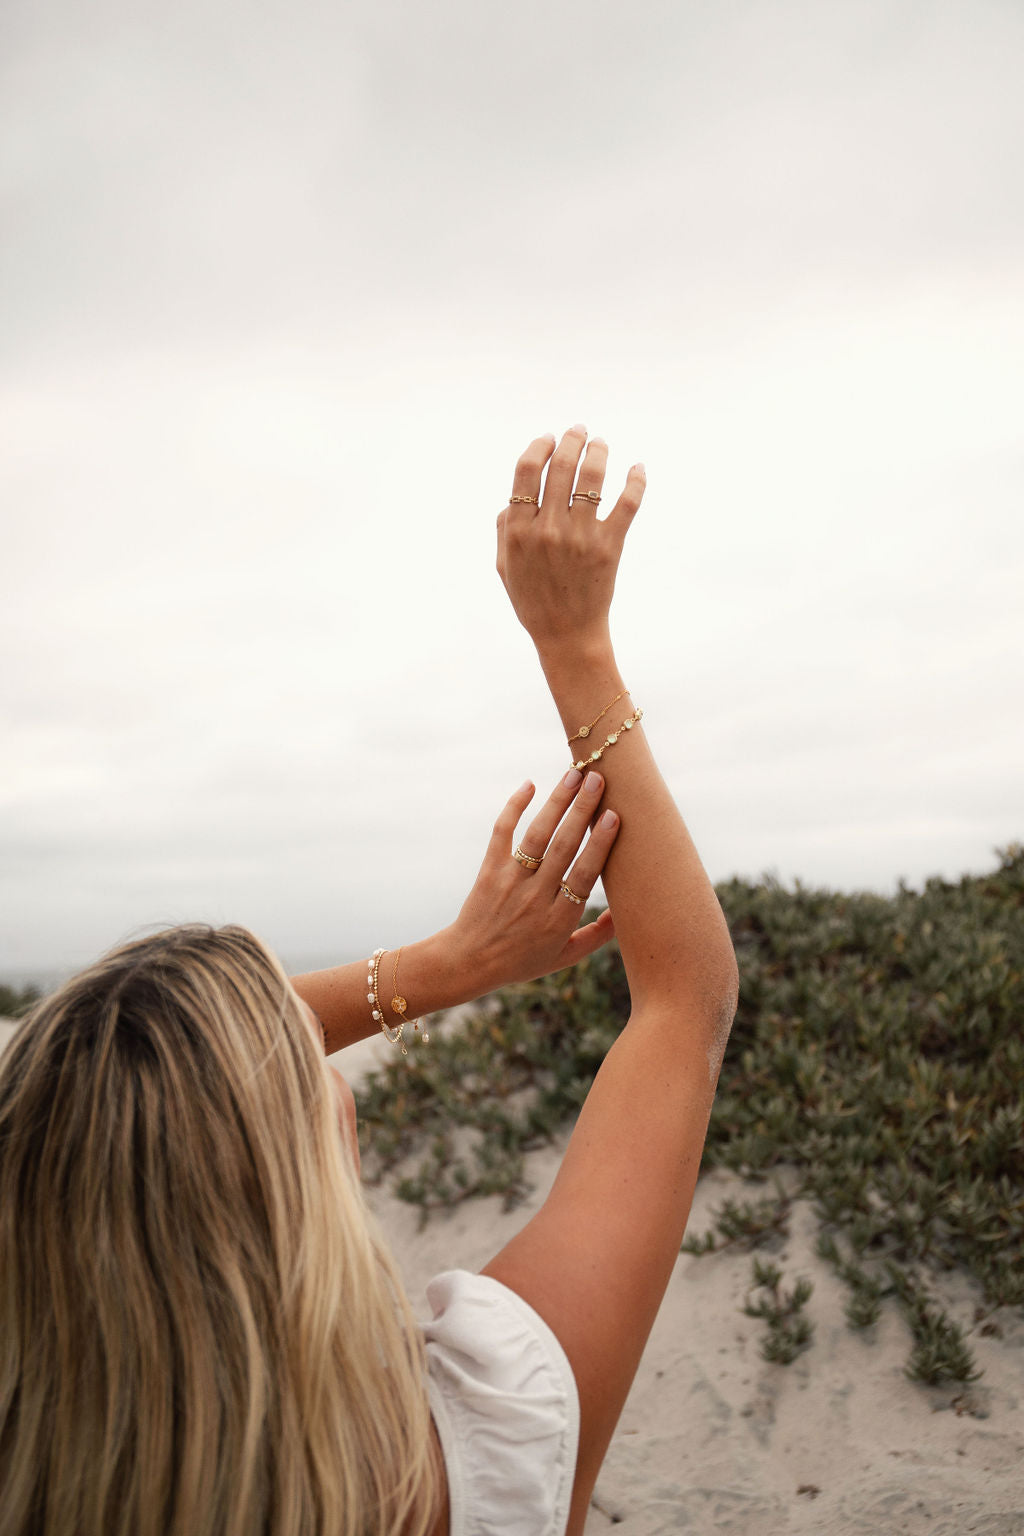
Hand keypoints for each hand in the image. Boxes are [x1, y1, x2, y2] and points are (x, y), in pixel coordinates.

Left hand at [446, 769, 619, 995]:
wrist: (468, 962)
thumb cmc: (522, 960)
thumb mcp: (564, 957)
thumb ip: (597, 935)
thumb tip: (624, 911)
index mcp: (559, 919)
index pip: (583, 875)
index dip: (599, 845)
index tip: (613, 816)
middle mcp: (535, 897)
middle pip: (562, 848)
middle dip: (581, 811)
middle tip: (597, 779)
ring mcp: (510, 882)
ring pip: (536, 836)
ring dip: (555, 803)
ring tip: (573, 775)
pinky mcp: (489, 870)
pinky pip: (501, 834)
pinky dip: (513, 808)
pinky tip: (528, 785)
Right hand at [496, 426, 644, 655]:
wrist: (566, 634)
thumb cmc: (533, 600)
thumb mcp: (505, 566)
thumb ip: (505, 529)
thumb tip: (512, 498)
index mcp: (519, 530)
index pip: (526, 471)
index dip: (539, 447)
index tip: (549, 439)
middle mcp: (548, 529)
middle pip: (561, 467)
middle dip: (571, 440)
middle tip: (579, 431)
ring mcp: (580, 537)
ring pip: (592, 478)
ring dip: (598, 452)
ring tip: (601, 443)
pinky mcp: (609, 547)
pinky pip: (627, 503)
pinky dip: (635, 480)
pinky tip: (637, 467)